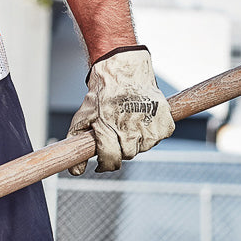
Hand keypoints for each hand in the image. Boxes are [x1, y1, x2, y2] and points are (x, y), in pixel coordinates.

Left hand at [67, 46, 174, 174]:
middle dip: (119, 147)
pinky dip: (152, 130)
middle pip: (127, 154)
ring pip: (144, 146)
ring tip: (128, 120)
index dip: (105, 164)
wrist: (123, 69)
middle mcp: (131, 130)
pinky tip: (143, 117)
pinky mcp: (165, 120)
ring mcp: (149, 126)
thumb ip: (77, 144)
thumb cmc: (101, 93)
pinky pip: (160, 136)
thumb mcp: (83, 116)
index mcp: (109, 129)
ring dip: (137, 139)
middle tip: (115, 131)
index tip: (101, 162)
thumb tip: (75, 171)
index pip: (110, 160)